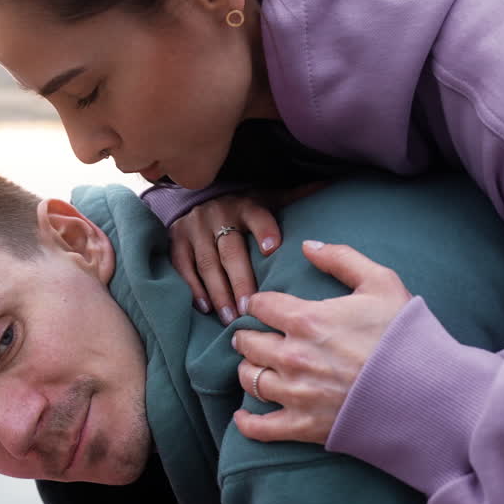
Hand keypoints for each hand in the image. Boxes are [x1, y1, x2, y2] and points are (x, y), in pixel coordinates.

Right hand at [169, 194, 281, 324]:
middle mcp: (218, 215)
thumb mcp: (266, 197)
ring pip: (207, 264)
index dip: (264, 230)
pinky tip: (204, 308)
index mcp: (245, 205)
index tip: (273, 249)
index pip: (257, 216)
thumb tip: (327, 185)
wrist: (198, 195)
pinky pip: (182, 266)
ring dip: (218, 292)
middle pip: (230, 251)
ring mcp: (195, 228)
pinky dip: (192, 288)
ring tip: (230, 317)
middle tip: (249, 308)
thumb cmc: (242, 207)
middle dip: (240, 280)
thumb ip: (294, 197)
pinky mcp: (176, 240)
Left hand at [232, 241, 411, 445]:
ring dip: (250, 370)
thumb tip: (308, 246)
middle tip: (254, 336)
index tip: (262, 307)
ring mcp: (297, 394)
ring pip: (250, 379)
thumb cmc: (406, 335)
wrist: (430, 391)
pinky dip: (247, 423)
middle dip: (249, 336)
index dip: (258, 304)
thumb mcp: (381, 282)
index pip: (260, 306)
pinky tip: (243, 415)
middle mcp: (293, 356)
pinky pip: (261, 428)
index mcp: (307, 319)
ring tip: (258, 366)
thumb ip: (341, 258)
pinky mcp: (305, 426)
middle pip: (248, 343)